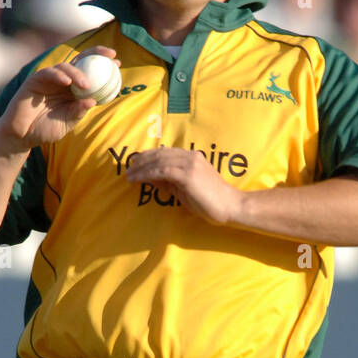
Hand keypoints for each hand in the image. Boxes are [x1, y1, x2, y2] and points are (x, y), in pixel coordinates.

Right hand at [0, 47, 119, 152]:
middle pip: (79, 61)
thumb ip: (79, 112)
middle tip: (109, 58)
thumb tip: (93, 100)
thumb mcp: (67, 123)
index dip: (102, 64)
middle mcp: (62, 81)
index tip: (118, 62)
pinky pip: (47, 73)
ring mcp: (48, 79)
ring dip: (77, 72)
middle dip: (95, 55)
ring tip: (85, 84)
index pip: (89, 71)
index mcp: (72, 89)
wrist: (22, 136)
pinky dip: (58, 75)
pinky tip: (67, 82)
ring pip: (65, 66)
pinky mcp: (34, 81)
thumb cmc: (44, 130)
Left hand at [124, 147, 239, 224]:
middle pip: (160, 154)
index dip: (148, 155)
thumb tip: (150, 178)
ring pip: (158, 161)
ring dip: (141, 168)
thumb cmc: (210, 202)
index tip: (136, 162)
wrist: (230, 206)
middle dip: (141, 160)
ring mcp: (189, 164)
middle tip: (128, 167)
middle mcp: (190, 157)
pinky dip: (147, 174)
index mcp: (192, 157)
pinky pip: (162, 171)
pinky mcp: (187, 175)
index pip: (166, 152)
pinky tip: (137, 178)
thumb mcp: (185, 190)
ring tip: (129, 175)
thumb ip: (170, 182)